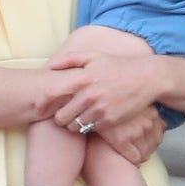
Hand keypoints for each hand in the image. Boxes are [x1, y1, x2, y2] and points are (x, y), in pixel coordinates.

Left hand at [45, 51, 166, 164]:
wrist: (146, 79)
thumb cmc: (118, 66)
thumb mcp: (94, 56)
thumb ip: (70, 59)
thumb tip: (50, 65)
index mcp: (82, 77)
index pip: (51, 93)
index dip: (41, 103)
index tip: (38, 108)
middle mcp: (89, 95)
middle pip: (60, 116)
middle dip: (58, 117)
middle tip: (62, 115)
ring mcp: (99, 110)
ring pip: (73, 126)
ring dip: (72, 124)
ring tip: (76, 118)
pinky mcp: (109, 121)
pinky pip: (88, 130)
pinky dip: (86, 127)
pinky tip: (90, 119)